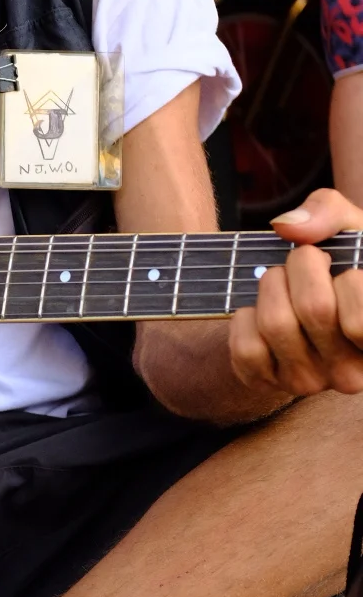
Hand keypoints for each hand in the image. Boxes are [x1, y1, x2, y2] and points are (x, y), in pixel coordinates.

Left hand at [229, 189, 362, 396]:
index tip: (345, 269)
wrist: (313, 291)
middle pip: (314, 309)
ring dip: (271, 286)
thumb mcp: (353, 229)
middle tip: (307, 264)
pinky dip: (244, 317)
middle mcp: (352, 374)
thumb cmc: (344, 260)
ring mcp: (311, 383)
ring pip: (275, 324)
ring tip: (284, 283)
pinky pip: (245, 348)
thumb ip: (330, 213)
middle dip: (301, 266)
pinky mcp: (270, 383)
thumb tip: (288, 228)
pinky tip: (263, 310)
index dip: (348, 277)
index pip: (360, 320)